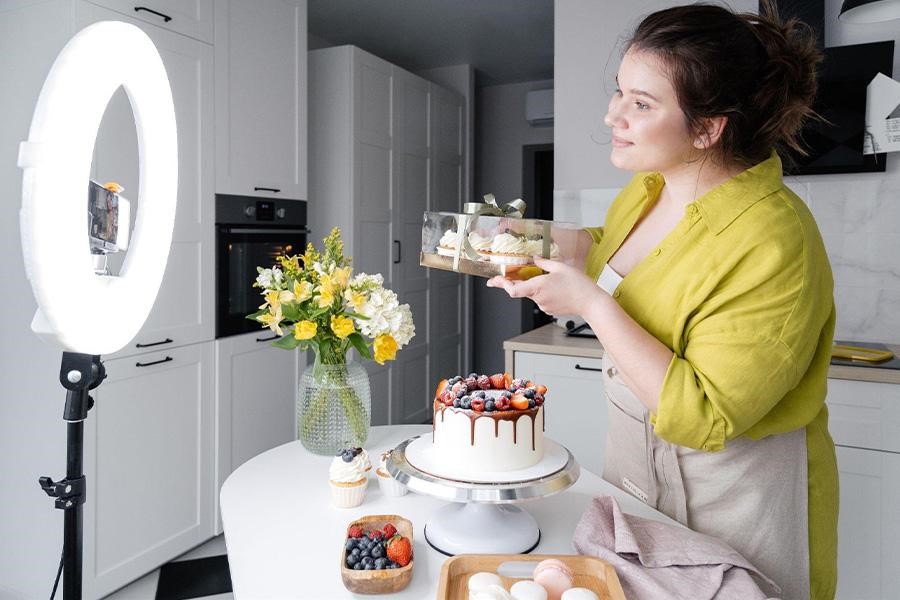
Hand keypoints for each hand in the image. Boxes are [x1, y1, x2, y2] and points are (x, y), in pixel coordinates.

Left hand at [486, 256, 602, 316]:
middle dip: (517, 282)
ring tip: (549, 279)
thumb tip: (535, 259)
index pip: (514, 289)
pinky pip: (541, 299)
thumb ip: (544, 262)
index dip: (502, 284)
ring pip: (532, 294)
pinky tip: (555, 287)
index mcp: (539, 286)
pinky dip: (542, 292)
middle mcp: (539, 298)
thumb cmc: (579, 285)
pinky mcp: (549, 309)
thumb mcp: (561, 267)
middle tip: (509, 274)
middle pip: (521, 290)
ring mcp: (544, 305)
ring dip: (534, 286)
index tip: (494, 280)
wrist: (591, 303)